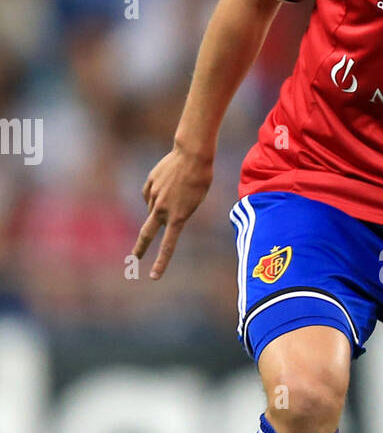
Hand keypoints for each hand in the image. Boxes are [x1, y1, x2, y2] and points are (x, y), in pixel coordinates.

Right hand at [133, 144, 212, 279]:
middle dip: (140, 248)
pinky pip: (150, 195)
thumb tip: (153, 213)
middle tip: (133, 259)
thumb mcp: (195, 202)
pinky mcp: (149, 185)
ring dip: (160, 207)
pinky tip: (166, 184)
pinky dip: (157, 193)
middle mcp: (163, 209)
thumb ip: (175, 212)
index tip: (153, 277)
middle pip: (147, 234)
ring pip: (152, 210)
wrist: (192, 155)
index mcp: (178, 217)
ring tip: (177, 191)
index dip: (160, 263)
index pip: (168, 246)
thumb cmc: (200, 179)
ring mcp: (154, 197)